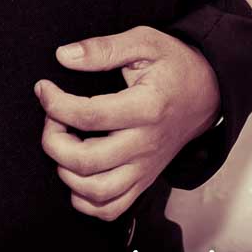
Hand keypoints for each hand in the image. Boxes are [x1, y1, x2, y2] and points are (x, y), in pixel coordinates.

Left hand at [35, 26, 219, 220]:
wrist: (207, 92)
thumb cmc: (175, 66)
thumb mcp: (144, 42)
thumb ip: (104, 48)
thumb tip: (64, 56)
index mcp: (147, 107)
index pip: (89, 116)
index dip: (54, 103)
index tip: (44, 89)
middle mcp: (146, 143)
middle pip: (86, 161)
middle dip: (53, 140)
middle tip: (52, 118)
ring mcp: (146, 166)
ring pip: (96, 192)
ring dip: (66, 171)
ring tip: (65, 144)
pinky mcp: (144, 179)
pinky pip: (110, 208)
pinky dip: (84, 199)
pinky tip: (78, 172)